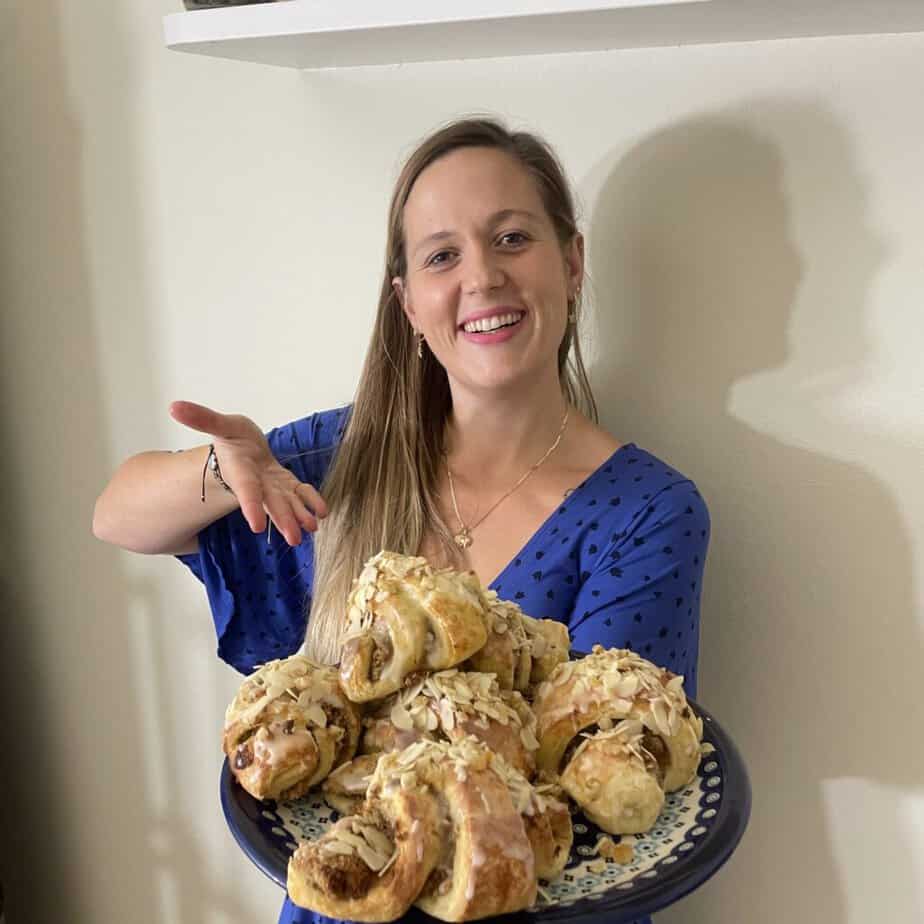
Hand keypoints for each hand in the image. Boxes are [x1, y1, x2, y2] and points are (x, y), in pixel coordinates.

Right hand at [170, 400, 327, 545]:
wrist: (243, 450)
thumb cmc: (232, 438)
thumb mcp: (221, 425)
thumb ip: (202, 418)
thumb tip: (174, 406)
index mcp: (241, 471)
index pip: (246, 490)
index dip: (251, 506)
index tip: (257, 525)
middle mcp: (258, 483)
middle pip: (271, 502)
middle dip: (282, 519)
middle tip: (294, 539)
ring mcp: (274, 486)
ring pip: (287, 503)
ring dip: (299, 516)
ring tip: (311, 528)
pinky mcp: (287, 484)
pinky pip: (301, 494)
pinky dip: (311, 502)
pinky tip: (322, 512)